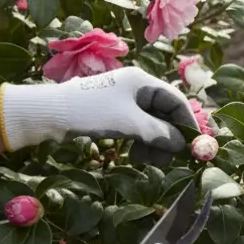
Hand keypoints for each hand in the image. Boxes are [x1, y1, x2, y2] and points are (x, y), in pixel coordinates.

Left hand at [0, 67, 197, 166]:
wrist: (50, 114)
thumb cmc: (91, 112)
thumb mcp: (129, 124)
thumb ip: (158, 133)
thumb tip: (181, 144)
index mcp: (143, 82)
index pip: (176, 101)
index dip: (187, 124)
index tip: (193, 146)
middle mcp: (137, 89)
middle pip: (165, 114)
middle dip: (168, 138)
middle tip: (166, 159)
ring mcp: (125, 101)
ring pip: (152, 124)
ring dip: (154, 144)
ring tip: (146, 161)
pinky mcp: (115, 114)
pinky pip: (138, 128)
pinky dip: (141, 143)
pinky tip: (136, 156)